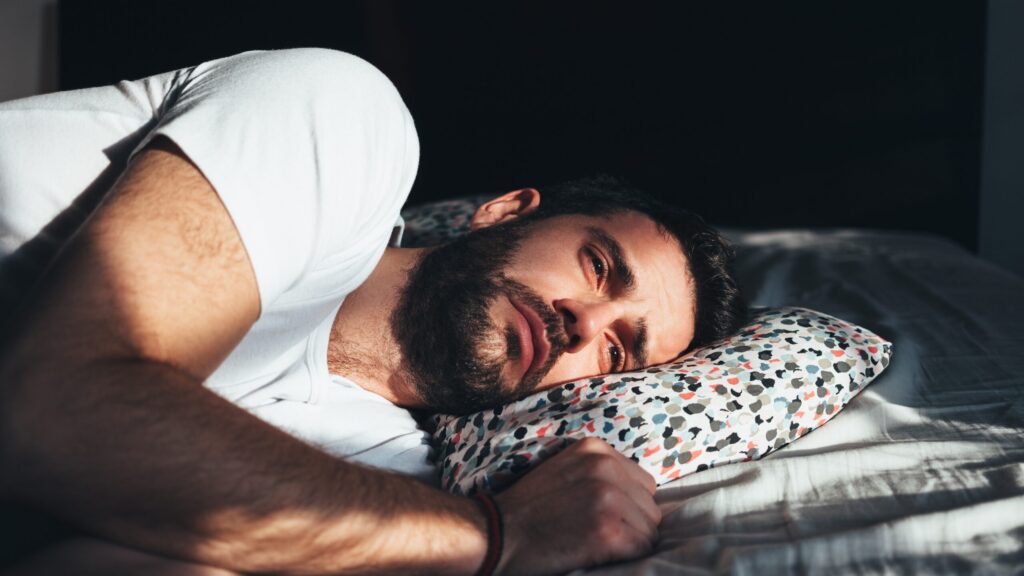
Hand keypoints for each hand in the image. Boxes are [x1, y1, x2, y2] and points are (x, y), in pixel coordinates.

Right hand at [493, 437, 660, 574]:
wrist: (497, 533)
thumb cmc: (528, 508)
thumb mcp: (565, 470)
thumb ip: (599, 472)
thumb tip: (638, 495)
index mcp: (595, 449)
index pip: (643, 483)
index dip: (629, 505)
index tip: (605, 517)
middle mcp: (605, 467)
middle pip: (650, 506)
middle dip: (632, 523)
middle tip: (600, 534)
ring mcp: (608, 498)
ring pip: (650, 529)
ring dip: (630, 542)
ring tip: (597, 544)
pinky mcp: (609, 530)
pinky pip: (642, 548)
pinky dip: (626, 557)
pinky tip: (599, 554)